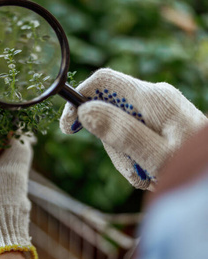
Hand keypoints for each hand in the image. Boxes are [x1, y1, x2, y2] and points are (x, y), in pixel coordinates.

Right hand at [60, 68, 206, 189]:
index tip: (69, 128)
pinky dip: (135, 156)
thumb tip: (85, 110)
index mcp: (153, 98)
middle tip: (131, 166)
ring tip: (147, 172)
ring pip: (118, 127)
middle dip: (109, 142)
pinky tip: (152, 170)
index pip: (102, 81)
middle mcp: (154, 98)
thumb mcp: (156, 157)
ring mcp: (157, 110)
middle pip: (108, 110)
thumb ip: (121, 132)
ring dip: (124, 154)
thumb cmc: (195, 167)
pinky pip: (132, 136)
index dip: (78, 100)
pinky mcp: (159, 122)